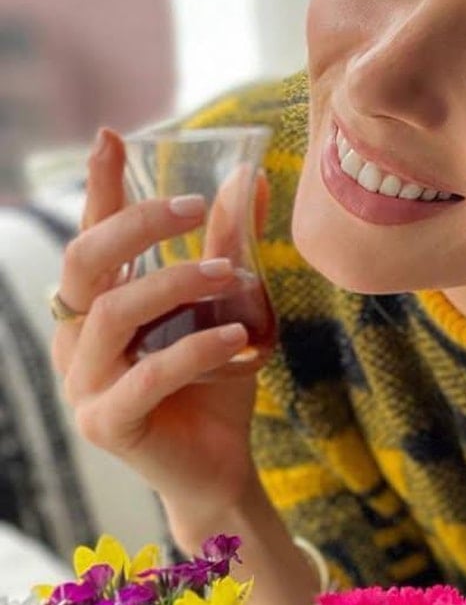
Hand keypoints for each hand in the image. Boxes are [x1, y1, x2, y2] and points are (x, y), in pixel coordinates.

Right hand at [51, 129, 264, 524]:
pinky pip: (146, 376)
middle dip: (137, 224)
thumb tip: (250, 179)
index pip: (92, 236)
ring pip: (114, 313)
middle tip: (193, 206)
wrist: (220, 467)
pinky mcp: (107, 423)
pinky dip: (194, 350)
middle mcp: (77, 339)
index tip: (112, 137)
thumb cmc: (215, 385)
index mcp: (98, 307)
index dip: (99, 187)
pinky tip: (236, 335)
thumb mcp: (226, 309)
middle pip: (87, 262)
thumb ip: (228, 249)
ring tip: (230, 274)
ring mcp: (84, 383)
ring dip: (174, 282)